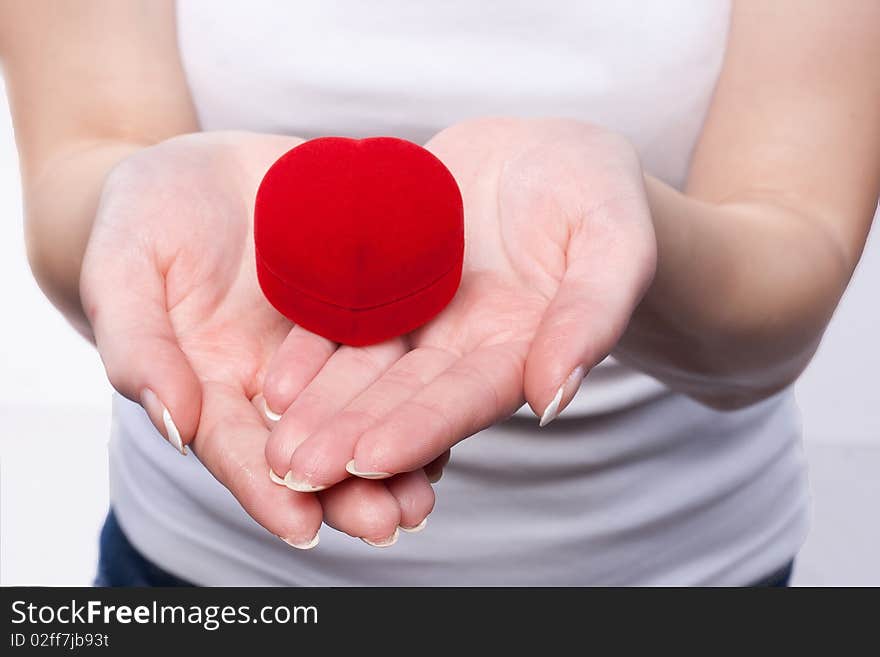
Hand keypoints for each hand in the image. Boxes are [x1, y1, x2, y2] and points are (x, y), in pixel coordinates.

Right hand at [80, 132, 434, 545]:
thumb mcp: (123, 270)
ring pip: (363, 408)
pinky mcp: (365, 305)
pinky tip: (450, 410)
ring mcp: (326, 346)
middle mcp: (276, 380)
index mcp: (213, 386)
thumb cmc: (145, 219)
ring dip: (396, 451)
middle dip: (349, 489)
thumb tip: (171, 424)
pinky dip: (419, 383)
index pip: (238, 449)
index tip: (301, 527)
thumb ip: (138, 346)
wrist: (204, 171)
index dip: (266, 489)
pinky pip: (395, 348)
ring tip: (428, 489)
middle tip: (390, 524)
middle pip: (314, 444)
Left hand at [262, 117, 655, 488]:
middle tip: (296, 472)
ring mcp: (421, 318)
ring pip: (364, 370)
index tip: (371, 460)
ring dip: (319, 409)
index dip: (421, 428)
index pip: (467, 398)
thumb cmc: (598, 194)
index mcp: (520, 350)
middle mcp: (462, 347)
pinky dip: (309, 352)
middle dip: (350, 435)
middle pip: (403, 397)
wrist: (547, 155)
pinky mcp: (387, 284)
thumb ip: (591, 316)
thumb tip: (556, 398)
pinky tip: (273, 383)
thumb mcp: (614, 243)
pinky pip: (343, 319)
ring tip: (271, 446)